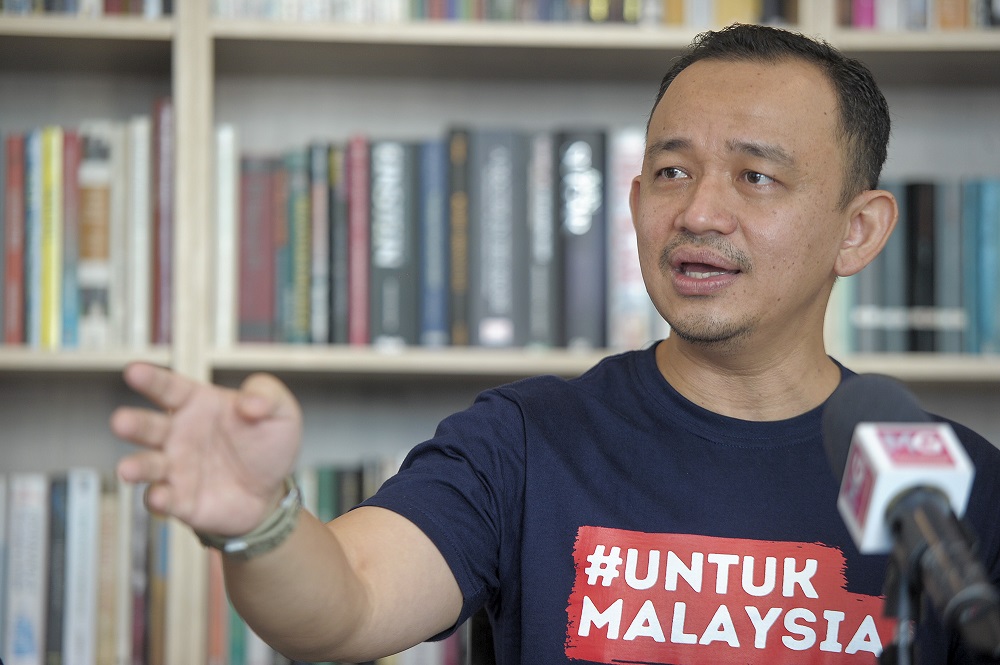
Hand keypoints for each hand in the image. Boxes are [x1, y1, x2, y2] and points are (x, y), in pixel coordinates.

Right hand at [111, 362, 302, 536]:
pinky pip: (162, 499)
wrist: (271, 493)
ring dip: (135, 466)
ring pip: (146, 465)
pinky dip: (158, 499)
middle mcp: (178, 435)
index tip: (134, 371)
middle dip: (132, 424)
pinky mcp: (180, 500)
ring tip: (127, 469)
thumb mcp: (280, 412)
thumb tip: (251, 403)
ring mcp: (175, 468)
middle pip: (148, 426)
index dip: (151, 379)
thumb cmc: (267, 445)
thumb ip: (268, 396)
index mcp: (197, 404)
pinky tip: (162, 497)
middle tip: (121, 421)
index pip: (168, 388)